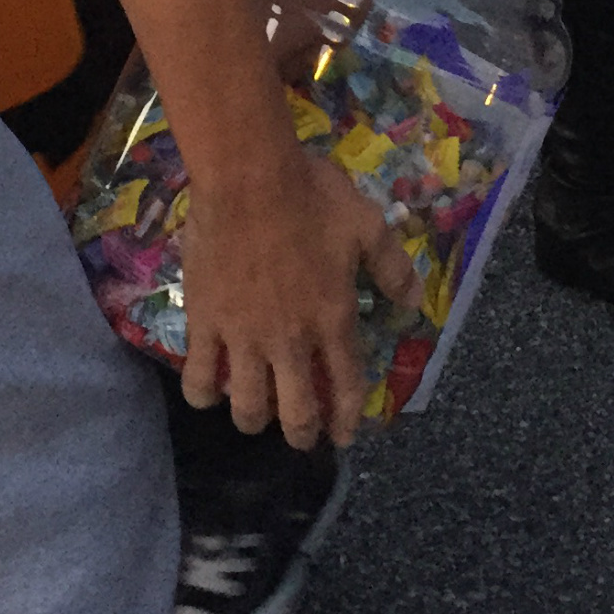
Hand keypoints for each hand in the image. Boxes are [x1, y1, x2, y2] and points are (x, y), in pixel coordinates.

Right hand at [180, 137, 421, 447]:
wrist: (247, 177)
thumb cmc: (310, 197)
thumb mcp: (367, 225)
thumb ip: (392, 268)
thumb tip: (414, 304)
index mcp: (333, 320)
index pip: (345, 389)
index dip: (346, 421)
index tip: (343, 436)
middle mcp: (290, 341)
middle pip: (296, 414)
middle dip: (301, 434)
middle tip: (300, 434)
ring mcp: (243, 336)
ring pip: (246, 406)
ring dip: (253, 419)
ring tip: (254, 415)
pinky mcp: (204, 323)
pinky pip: (198, 376)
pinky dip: (203, 393)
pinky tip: (208, 392)